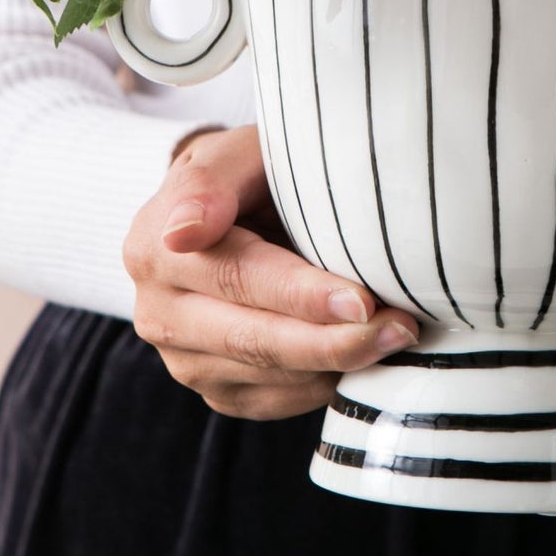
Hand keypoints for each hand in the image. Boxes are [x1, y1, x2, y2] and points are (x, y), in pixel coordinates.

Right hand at [123, 124, 418, 419]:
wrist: (228, 210)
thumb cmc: (246, 174)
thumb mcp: (235, 155)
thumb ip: (212, 183)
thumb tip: (185, 231)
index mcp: (155, 247)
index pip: (237, 277)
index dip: (301, 294)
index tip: (361, 300)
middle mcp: (158, 313)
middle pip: (252, 339)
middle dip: (332, 340)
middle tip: (400, 327)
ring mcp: (183, 359)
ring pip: (267, 376)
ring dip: (337, 362)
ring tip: (397, 334)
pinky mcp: (215, 389)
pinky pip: (273, 400)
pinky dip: (321, 382)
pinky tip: (361, 355)